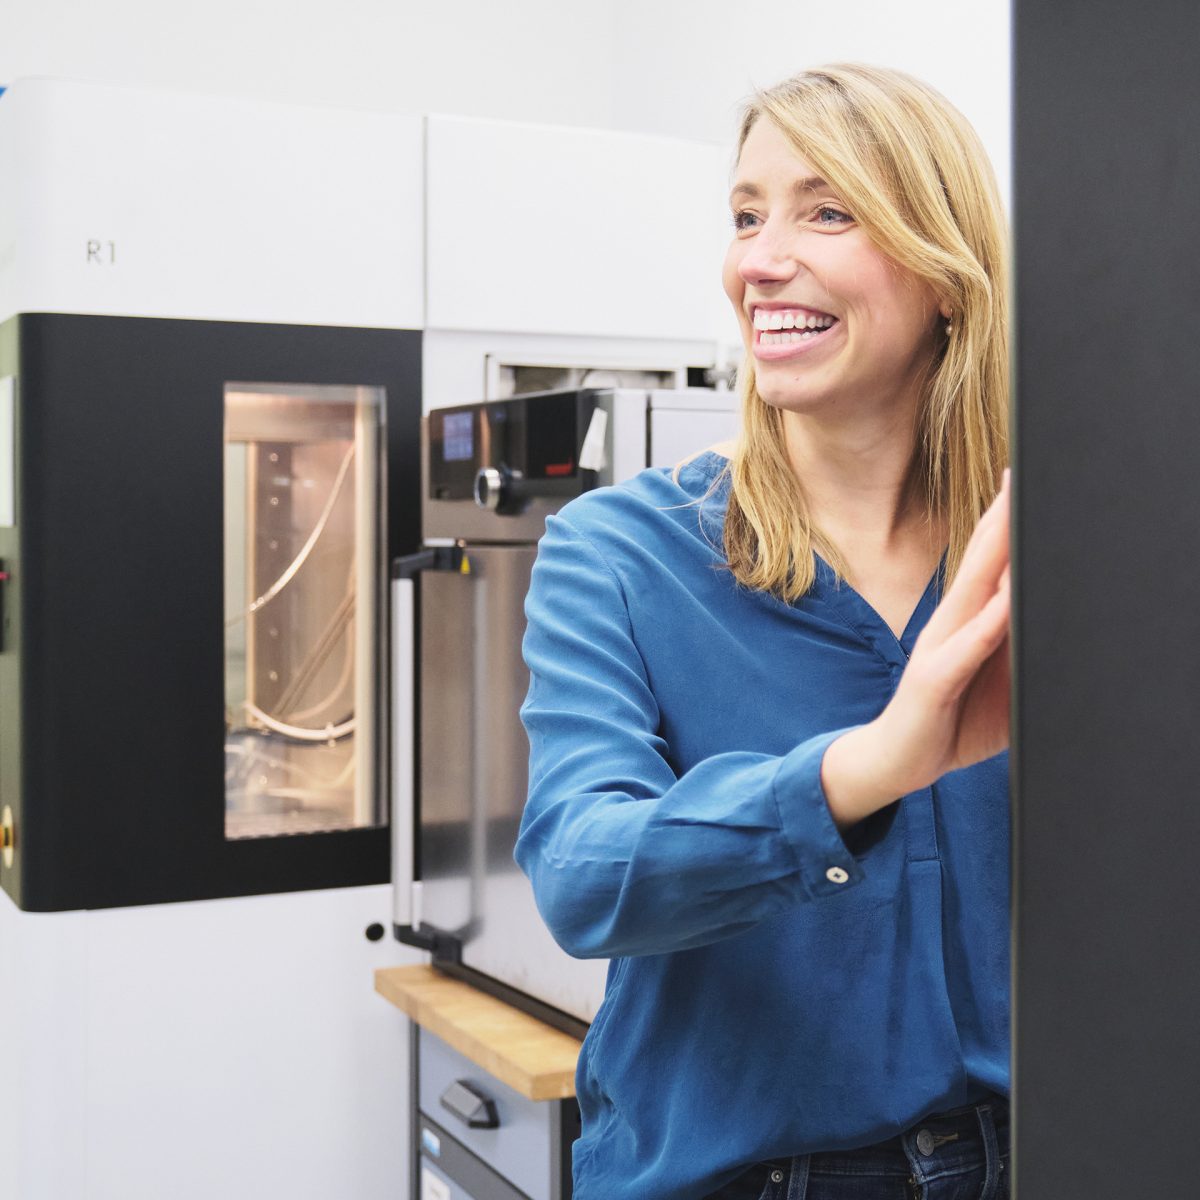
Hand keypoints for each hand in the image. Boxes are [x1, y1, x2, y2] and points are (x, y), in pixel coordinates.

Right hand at [874, 468, 1011, 792]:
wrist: (896, 761)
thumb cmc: (951, 719)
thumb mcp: (998, 681)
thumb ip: (1021, 649)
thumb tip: (1057, 623)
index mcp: (966, 621)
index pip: (990, 563)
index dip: (1007, 522)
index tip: (1027, 483)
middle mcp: (950, 624)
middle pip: (981, 561)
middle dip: (1003, 518)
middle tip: (1023, 475)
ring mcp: (939, 648)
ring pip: (973, 592)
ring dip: (997, 555)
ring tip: (1017, 517)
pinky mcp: (934, 681)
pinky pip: (966, 648)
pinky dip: (987, 624)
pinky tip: (1005, 604)